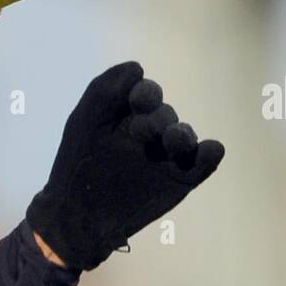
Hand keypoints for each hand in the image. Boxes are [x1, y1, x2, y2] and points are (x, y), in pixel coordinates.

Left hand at [27, 62, 224, 270]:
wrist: (78, 218)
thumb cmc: (76, 166)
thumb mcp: (83, 123)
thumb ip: (104, 91)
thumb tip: (138, 67)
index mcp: (126, 116)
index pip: (145, 94)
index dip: (145, 94)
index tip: (138, 102)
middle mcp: (150, 132)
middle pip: (164, 114)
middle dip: (156, 120)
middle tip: (143, 134)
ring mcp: (166, 156)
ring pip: (184, 135)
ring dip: (180, 135)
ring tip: (171, 142)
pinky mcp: (181, 178)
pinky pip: (204, 160)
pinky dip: (210, 153)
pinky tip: (209, 150)